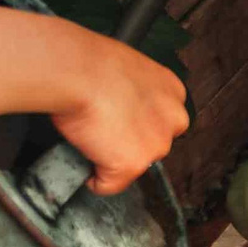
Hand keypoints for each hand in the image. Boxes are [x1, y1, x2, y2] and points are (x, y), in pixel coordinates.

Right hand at [49, 36, 190, 194]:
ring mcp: (155, 145)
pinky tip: (83, 157)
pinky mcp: (132, 165)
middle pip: (151, 144)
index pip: (161, 118)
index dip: (136, 121)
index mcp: (172, 91)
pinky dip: (94, 179)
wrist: (75, 71)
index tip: (120, 119)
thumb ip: (131, 89)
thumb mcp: (123, 67)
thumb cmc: (88, 61)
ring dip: (112, 159)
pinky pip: (108, 184)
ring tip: (89, 139)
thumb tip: (116, 99)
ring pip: (133, 165)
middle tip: (101, 129)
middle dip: (128, 143)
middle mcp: (172, 119)